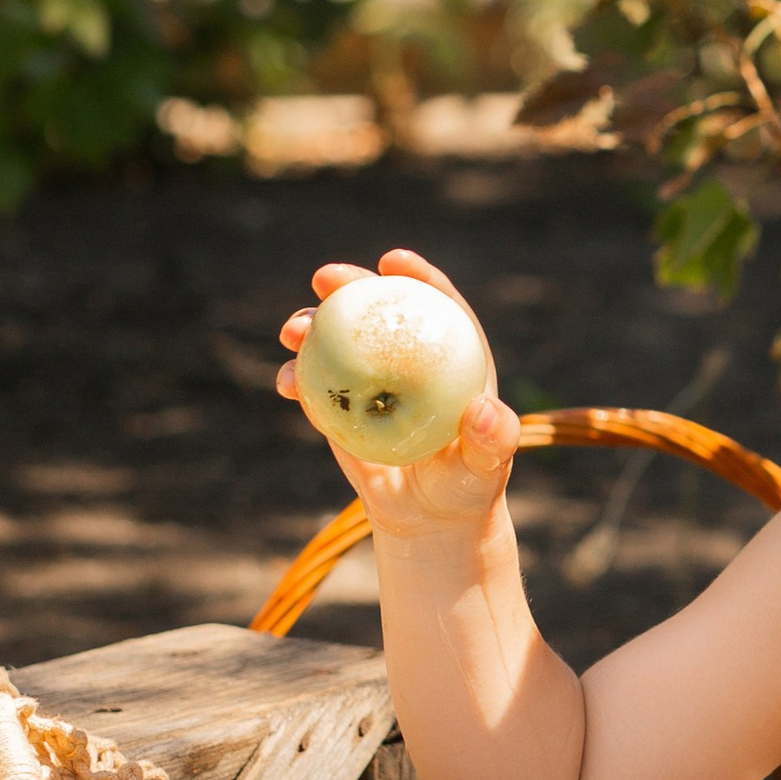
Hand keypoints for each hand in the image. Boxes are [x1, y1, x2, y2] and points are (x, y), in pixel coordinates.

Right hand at [275, 245, 519, 536]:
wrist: (428, 518)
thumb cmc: (468, 486)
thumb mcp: (487, 465)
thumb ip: (494, 440)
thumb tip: (485, 412)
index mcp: (451, 356)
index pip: (438, 305)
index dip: (417, 276)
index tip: (393, 260)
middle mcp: (409, 359)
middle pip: (379, 310)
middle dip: (350, 284)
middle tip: (325, 278)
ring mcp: (371, 379)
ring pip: (339, 341)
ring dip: (311, 325)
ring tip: (294, 330)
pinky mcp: (341, 405)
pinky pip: (315, 383)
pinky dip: (297, 376)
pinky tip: (286, 380)